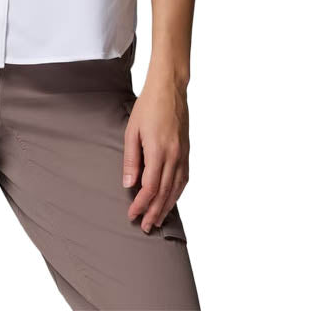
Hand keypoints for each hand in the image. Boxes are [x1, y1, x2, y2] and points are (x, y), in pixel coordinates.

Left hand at [121, 75, 189, 231]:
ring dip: (167, 207)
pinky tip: (171, 199)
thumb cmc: (147, 106)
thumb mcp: (132, 131)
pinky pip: (184, 178)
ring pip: (176, 189)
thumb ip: (131, 159)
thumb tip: (129, 184)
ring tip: (157, 220)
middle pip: (164, 193)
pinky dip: (177, 193)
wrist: (170, 89)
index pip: (150, 188)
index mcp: (158, 151)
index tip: (132, 214)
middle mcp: (174, 156)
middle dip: (154, 212)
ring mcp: (183, 154)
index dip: (141, 204)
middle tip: (145, 227)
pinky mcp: (187, 151)